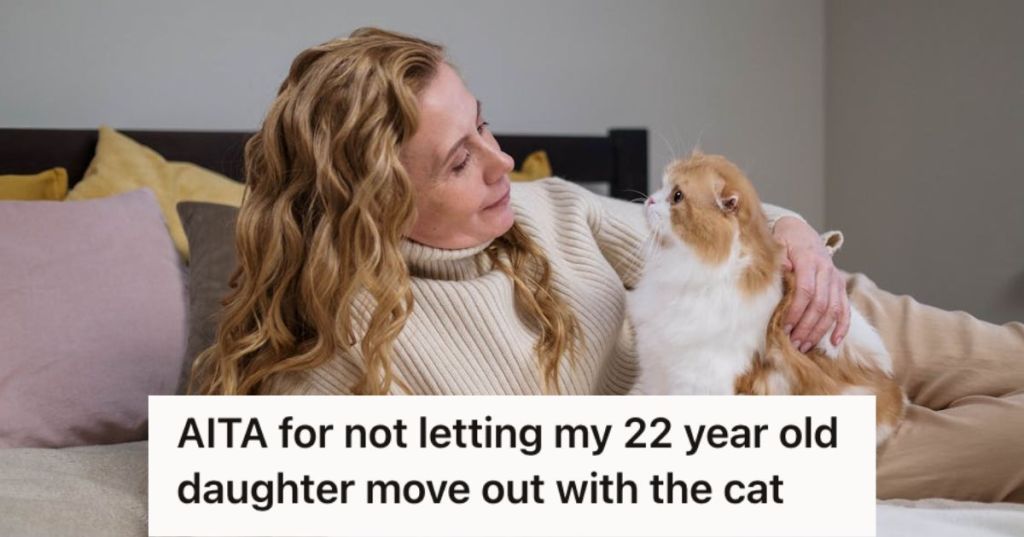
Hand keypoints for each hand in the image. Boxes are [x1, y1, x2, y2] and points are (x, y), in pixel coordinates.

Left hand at [772, 216, 849, 350]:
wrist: (801, 232)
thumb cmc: (784, 241)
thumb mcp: (777, 244)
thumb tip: (783, 269)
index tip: (784, 327)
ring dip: (819, 331)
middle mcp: (826, 270)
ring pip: (833, 310)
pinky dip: (842, 326)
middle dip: (806, 327)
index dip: (796, 311)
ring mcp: (835, 279)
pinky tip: (834, 342)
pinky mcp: (840, 286)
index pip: (805, 290)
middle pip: (820, 304)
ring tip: (804, 346)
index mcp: (809, 259)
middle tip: (793, 343)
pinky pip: (845, 309)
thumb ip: (779, 258)